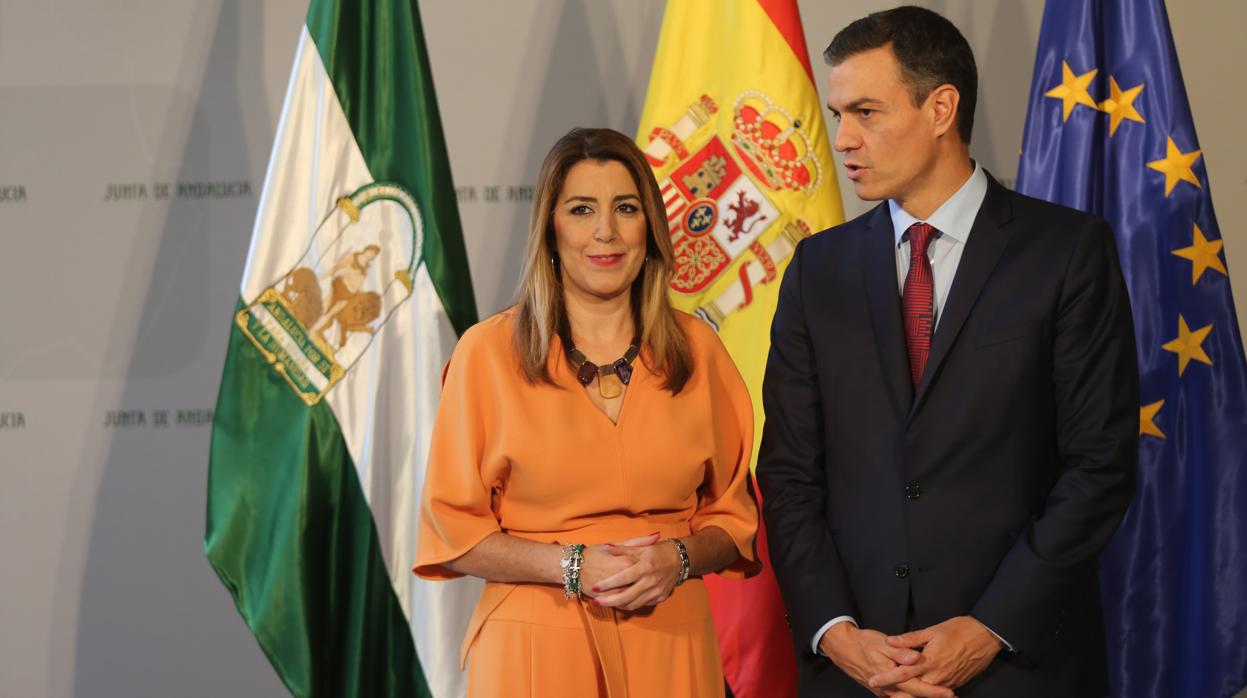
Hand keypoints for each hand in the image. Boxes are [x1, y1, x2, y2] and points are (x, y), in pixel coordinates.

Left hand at [589, 533, 680, 610]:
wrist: (680, 559)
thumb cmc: (659, 551)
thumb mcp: (642, 547)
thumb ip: (624, 549)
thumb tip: (607, 547)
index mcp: (645, 567)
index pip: (622, 578)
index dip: (607, 584)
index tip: (595, 587)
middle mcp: (651, 581)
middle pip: (626, 597)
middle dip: (609, 601)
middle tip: (596, 602)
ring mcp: (656, 591)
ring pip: (633, 604)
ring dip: (618, 605)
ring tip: (605, 602)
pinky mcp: (660, 597)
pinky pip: (642, 604)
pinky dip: (630, 604)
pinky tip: (621, 602)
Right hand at [820, 622, 954, 697]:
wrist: (843, 649)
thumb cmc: (864, 643)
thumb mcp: (882, 644)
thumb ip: (901, 652)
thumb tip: (916, 658)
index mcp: (891, 676)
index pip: (917, 687)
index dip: (935, 691)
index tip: (950, 693)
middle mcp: (888, 689)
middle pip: (914, 697)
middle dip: (932, 697)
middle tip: (951, 696)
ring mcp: (884, 692)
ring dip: (923, 697)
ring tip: (941, 695)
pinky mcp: (882, 691)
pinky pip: (900, 696)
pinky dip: (912, 695)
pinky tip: (920, 692)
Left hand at [869, 616, 999, 690]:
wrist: (986, 636)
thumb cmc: (959, 630)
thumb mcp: (933, 630)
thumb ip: (910, 639)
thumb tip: (891, 641)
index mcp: (930, 661)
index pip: (904, 673)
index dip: (887, 678)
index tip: (874, 680)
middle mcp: (938, 675)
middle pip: (914, 691)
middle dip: (897, 694)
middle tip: (882, 693)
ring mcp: (948, 681)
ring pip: (926, 695)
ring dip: (911, 696)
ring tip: (895, 695)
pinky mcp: (956, 683)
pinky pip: (938, 693)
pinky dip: (927, 695)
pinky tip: (919, 692)